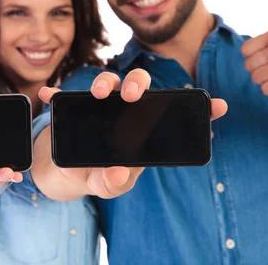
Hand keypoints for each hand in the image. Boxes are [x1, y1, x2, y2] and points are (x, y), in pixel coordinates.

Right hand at [38, 69, 227, 198]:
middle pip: (137, 86)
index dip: (197, 108)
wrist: (64, 173)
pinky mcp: (73, 108)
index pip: (170, 112)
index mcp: (141, 129)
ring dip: (102, 82)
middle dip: (137, 84)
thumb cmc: (95, 175)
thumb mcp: (107, 185)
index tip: (219, 106)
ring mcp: (98, 107)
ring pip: (105, 83)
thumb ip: (113, 182)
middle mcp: (122, 112)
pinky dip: (57, 95)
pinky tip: (49, 95)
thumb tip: (117, 172)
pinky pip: (65, 97)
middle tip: (131, 97)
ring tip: (97, 94)